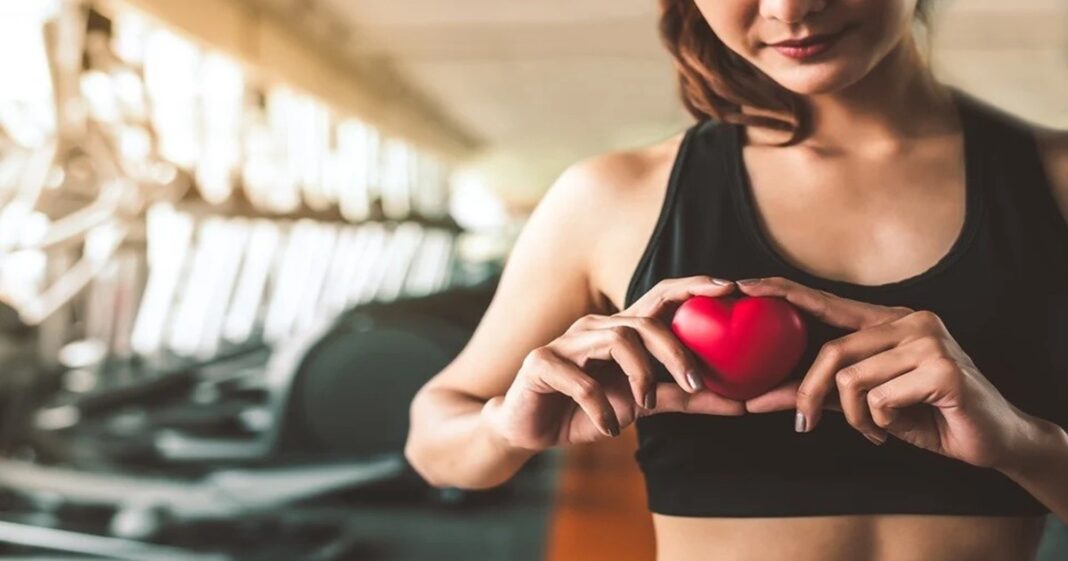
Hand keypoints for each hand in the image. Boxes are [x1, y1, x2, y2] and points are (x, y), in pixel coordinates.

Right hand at [483, 276, 745, 451]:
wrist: (527, 429)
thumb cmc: (586, 412)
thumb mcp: (641, 405)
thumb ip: (684, 399)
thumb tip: (741, 404)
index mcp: (620, 332)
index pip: (661, 298)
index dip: (694, 287)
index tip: (731, 288)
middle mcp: (595, 328)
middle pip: (644, 321)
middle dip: (675, 348)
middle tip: (697, 382)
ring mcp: (566, 343)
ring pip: (616, 340)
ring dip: (639, 375)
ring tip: (644, 407)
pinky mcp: (541, 364)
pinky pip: (581, 381)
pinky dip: (600, 407)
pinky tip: (608, 429)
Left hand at [736, 276, 1033, 469]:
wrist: (994, 439)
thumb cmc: (928, 415)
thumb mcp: (868, 401)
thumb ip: (823, 391)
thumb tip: (761, 398)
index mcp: (890, 321)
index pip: (828, 303)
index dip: (784, 292)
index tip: (743, 286)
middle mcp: (909, 321)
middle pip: (832, 351)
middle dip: (809, 393)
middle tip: (805, 424)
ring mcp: (929, 340)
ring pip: (852, 379)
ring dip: (856, 417)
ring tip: (876, 427)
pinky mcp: (943, 368)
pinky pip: (880, 399)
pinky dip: (881, 422)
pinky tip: (902, 424)